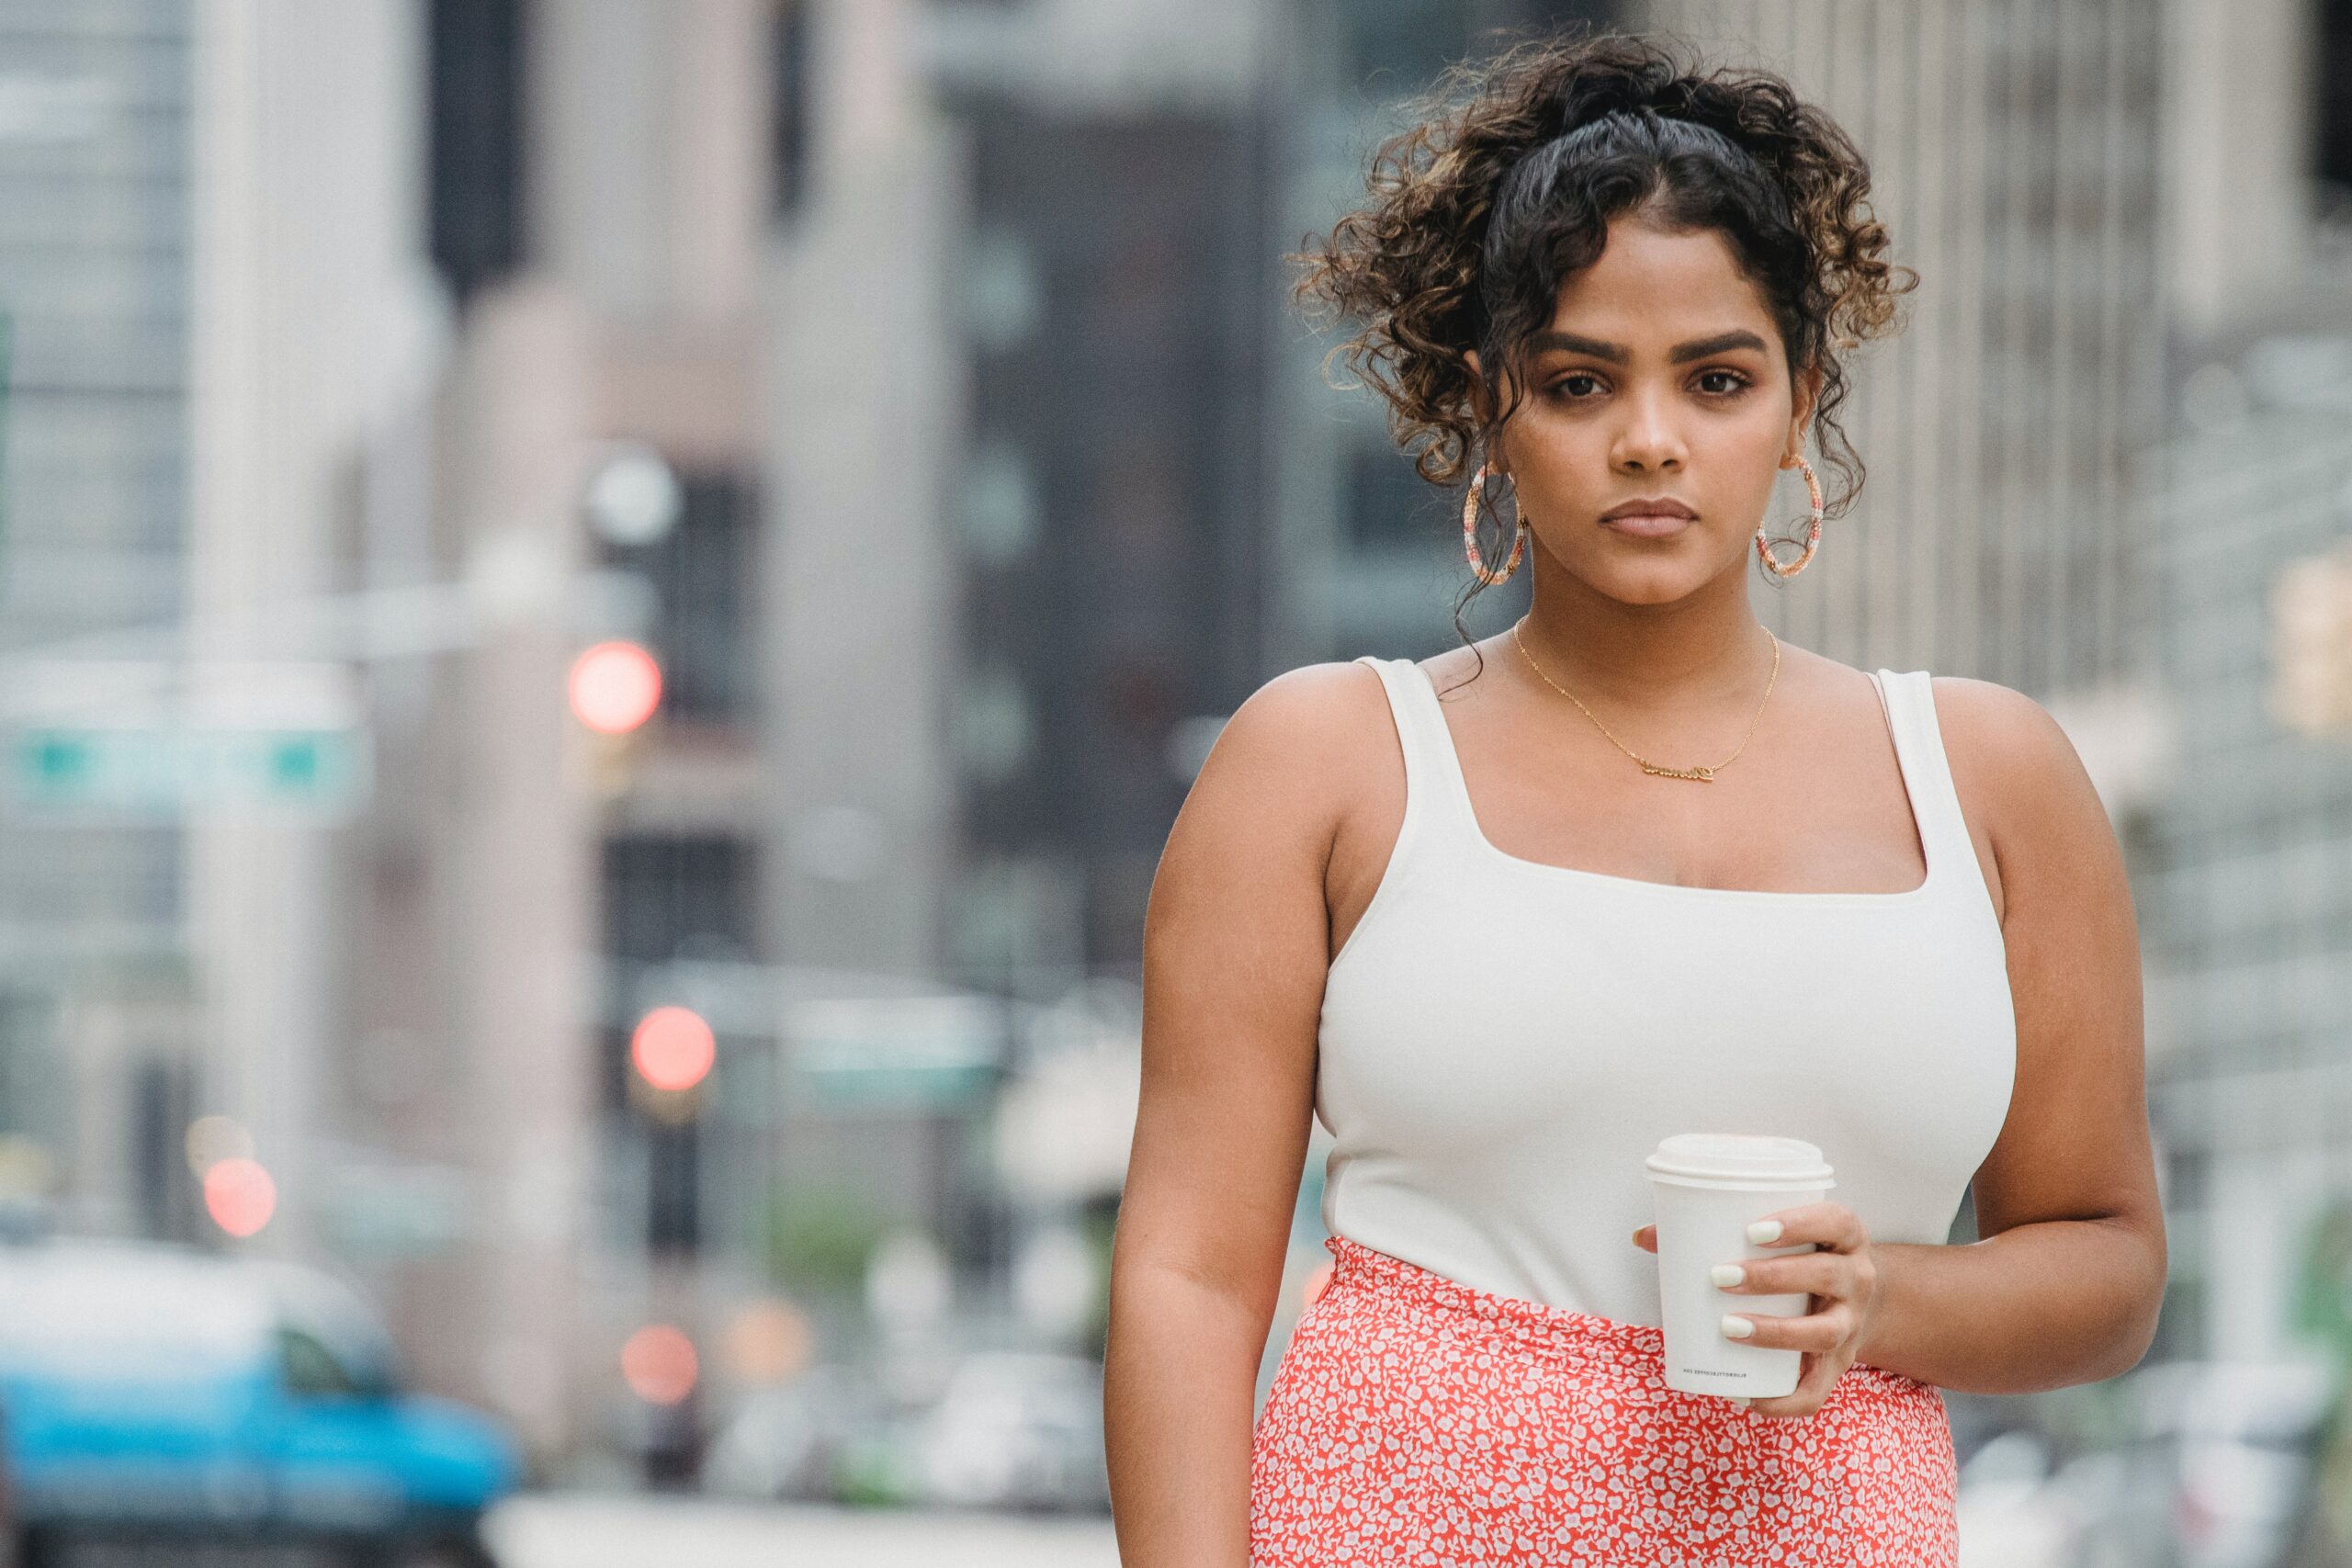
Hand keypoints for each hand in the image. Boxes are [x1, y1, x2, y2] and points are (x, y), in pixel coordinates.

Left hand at [1630, 1201, 1880, 1419]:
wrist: (1853, 1302)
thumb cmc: (1798, 1259)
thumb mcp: (1776, 1237)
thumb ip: (1712, 1230)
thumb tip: (1642, 1234)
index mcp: (1845, 1237)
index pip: (1835, 1222)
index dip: (1800, 1223)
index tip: (1752, 1230)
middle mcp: (1858, 1279)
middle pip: (1827, 1276)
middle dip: (1773, 1277)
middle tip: (1721, 1277)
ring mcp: (1853, 1325)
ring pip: (1825, 1332)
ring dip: (1776, 1332)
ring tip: (1728, 1327)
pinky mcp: (1840, 1367)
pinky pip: (1818, 1392)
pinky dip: (1782, 1400)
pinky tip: (1744, 1395)